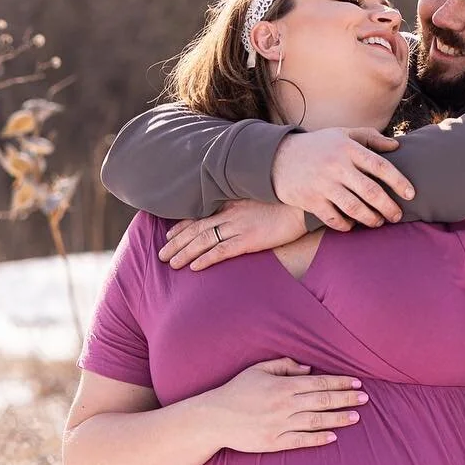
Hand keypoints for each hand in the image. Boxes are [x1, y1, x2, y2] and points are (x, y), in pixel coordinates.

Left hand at [159, 200, 306, 270]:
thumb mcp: (259, 197)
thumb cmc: (284, 201)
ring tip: (171, 263)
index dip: (183, 226)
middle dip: (177, 242)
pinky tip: (194, 267)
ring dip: (185, 253)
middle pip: (197, 229)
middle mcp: (231, 214)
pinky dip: (206, 258)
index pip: (200, 215)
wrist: (302, 203)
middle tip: (162, 254)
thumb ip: (242, 203)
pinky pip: (222, 250)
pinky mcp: (249, 240)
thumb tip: (231, 211)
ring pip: (204, 241)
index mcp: (232, 203)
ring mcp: (239, 226)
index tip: (170, 234)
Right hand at [206, 357, 367, 453]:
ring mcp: (280, 425)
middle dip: (346, 399)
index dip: (340, 383)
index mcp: (282, 385)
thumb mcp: (258, 369)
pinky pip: (301, 441)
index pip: (319, 383)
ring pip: (316, 421)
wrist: (214, 418)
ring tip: (356, 417)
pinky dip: (318, 439)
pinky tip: (333, 437)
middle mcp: (284, 405)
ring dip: (338, 418)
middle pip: (322, 401)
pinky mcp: (274, 442)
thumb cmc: (237, 390)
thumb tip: (309, 370)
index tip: (356, 383)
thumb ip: (284, 365)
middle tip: (365, 398)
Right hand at [271, 126, 413, 230]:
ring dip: (371, 219)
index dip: (399, 181)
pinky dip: (347, 225)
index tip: (411, 194)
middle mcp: (337, 166)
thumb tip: (396, 146)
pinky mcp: (311, 200)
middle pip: (371, 192)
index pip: (380, 166)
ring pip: (355, 209)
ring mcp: (323, 185)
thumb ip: (370, 138)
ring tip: (379, 222)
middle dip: (389, 207)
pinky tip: (353, 225)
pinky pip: (334, 219)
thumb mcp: (342, 134)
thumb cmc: (318, 145)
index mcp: (348, 149)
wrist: (279, 158)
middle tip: (397, 216)